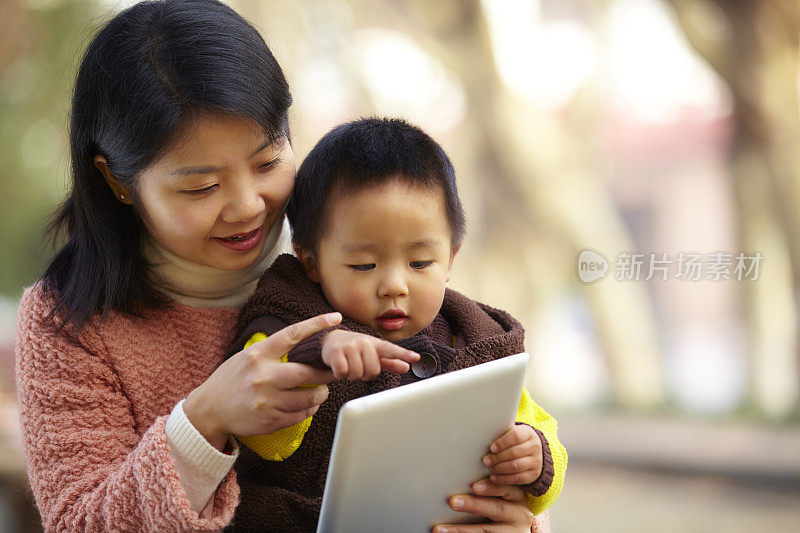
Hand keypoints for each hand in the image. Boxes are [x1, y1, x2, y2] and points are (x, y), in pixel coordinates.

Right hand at [184, 312, 340, 449]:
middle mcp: (262, 376)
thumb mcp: (247, 357)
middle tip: (336, 370)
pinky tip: (309, 405)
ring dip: (321, 394)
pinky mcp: (268, 420)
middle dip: (326, 372)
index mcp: (258, 354)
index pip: (292, 335)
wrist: (209, 410)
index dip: (317, 324)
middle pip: (306, 372)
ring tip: (322, 390)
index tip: (335, 318)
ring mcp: (265, 400)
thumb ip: (273, 351)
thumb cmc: (233, 379)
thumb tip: (305, 341)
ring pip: (307, 397)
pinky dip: (309, 410)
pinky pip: (300, 415)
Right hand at [321, 329, 419, 379]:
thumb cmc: (356, 350)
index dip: (404, 354)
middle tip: (359, 366)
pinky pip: (343, 373)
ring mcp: (350, 346)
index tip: (416, 358)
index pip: (392, 350)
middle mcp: (364, 342)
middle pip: (373, 371)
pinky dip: (340, 374)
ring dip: (352, 375)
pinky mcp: (336, 352)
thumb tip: (406, 367)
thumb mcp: (373, 354)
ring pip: (357, 374)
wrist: (331, 340)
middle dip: (365, 374)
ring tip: (349, 364)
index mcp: (375, 344)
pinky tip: (339, 365)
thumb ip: (390, 362)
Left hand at [431, 478, 533, 531]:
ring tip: (440, 528)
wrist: (516, 531)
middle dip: (473, 505)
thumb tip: (463, 476)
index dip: (490, 487)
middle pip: (495, 509)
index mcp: (517, 497)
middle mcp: (518, 514)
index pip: (505, 489)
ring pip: (485, 530)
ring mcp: (511, 531)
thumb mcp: (507, 498)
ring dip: (460, 529)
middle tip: (453, 502)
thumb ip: (493, 487)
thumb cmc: (508, 510)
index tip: (474, 486)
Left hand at [483, 424, 542, 484]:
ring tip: (490, 468)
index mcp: (528, 433)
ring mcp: (536, 461)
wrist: (532, 452)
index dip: (502, 442)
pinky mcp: (533, 474)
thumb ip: (501, 436)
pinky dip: (504, 479)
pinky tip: (494, 477)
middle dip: (498, 457)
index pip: (515, 436)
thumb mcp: (511, 434)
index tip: (491, 448)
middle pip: (514, 452)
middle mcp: (534, 447)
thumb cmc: (515, 441)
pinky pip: (517, 478)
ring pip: (516, 466)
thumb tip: (484, 437)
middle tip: (486, 461)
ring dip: (500, 468)